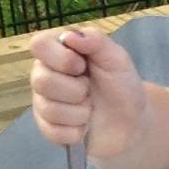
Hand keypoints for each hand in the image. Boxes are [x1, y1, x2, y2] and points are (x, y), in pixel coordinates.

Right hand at [28, 27, 149, 162]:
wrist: (130, 123)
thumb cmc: (122, 86)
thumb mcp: (117, 58)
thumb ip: (96, 41)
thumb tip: (69, 36)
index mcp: (59, 51)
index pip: (38, 45)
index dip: (61, 59)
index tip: (83, 66)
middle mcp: (45, 74)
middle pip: (40, 80)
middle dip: (75, 90)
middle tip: (90, 90)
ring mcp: (43, 101)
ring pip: (48, 108)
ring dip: (79, 112)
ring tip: (90, 108)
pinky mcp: (47, 127)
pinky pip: (52, 131)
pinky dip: (76, 131)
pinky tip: (85, 126)